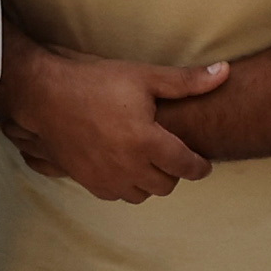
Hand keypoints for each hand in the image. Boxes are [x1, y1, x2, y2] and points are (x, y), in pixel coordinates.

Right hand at [0, 38, 227, 203]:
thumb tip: (225, 74)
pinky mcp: (88, 182)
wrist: (46, 96)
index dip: (199, 167)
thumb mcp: (144, 76)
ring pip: (142, 195)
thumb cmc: (95, 83)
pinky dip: (126, 185)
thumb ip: (186, 81)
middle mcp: (128, 166)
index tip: (203, 163)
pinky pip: (118, 195)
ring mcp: (106, 178)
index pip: (186, 167)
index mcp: (146, 141)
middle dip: (174, 172)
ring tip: (147, 160)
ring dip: (150, 182)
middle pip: (166, 185)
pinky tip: (125, 166)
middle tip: (172, 155)